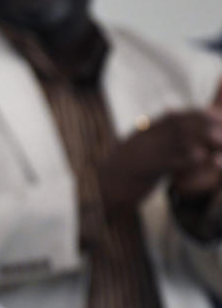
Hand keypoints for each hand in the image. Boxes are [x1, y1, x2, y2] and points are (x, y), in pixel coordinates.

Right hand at [98, 102, 221, 213]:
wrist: (98, 193)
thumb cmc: (118, 176)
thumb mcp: (136, 154)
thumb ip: (152, 140)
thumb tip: (169, 127)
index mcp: (142, 135)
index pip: (174, 118)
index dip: (196, 115)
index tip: (215, 116)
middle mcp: (143, 140)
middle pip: (179, 126)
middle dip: (203, 125)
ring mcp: (142, 154)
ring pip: (177, 141)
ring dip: (201, 140)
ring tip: (219, 142)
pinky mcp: (143, 170)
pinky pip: (169, 161)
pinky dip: (188, 158)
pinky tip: (203, 158)